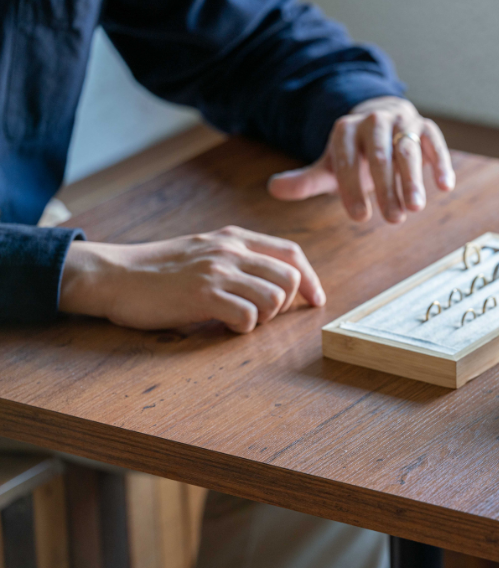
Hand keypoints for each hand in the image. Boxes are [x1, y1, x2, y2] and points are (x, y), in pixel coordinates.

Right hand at [60, 226, 325, 333]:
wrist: (114, 275)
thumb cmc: (158, 271)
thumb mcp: (204, 251)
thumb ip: (237, 259)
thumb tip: (275, 283)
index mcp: (234, 238)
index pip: (291, 253)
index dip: (310, 278)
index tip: (315, 299)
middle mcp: (231, 250)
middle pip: (290, 277)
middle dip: (286, 303)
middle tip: (263, 316)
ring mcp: (217, 271)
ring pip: (274, 298)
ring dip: (264, 317)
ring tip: (239, 320)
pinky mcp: (203, 295)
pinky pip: (247, 317)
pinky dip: (242, 329)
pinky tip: (224, 327)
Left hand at [267, 96, 454, 223]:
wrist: (380, 119)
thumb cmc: (354, 154)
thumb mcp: (329, 166)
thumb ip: (305, 180)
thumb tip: (273, 189)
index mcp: (345, 130)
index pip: (347, 161)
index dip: (352, 189)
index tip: (359, 218)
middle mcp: (374, 122)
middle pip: (380, 157)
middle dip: (386, 189)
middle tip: (393, 220)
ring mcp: (401, 122)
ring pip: (407, 150)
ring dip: (413, 179)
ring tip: (416, 207)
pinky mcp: (425, 126)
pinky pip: (434, 143)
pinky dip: (440, 163)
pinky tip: (445, 186)